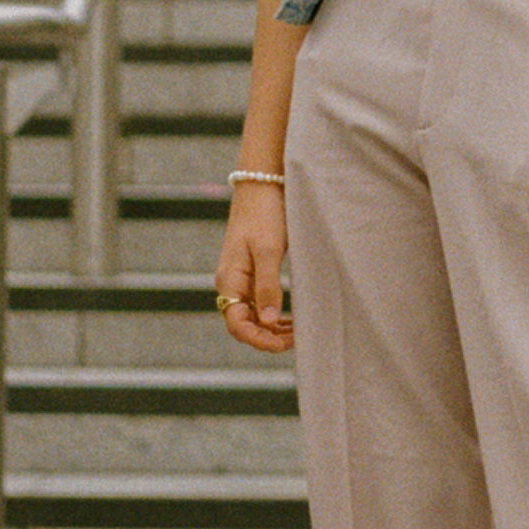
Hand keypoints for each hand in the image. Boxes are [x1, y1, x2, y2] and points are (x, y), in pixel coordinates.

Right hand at [214, 181, 292, 353]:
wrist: (262, 183)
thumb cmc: (265, 214)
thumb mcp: (269, 250)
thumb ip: (269, 286)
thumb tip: (270, 322)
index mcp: (229, 280)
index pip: (237, 325)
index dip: (259, 340)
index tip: (285, 345)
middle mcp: (231, 283)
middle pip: (244, 324)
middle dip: (269, 337)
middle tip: (298, 339)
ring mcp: (240, 278)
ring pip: (253, 315)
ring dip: (273, 328)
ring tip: (298, 332)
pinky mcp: (251, 271)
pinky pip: (259, 302)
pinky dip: (274, 314)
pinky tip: (291, 318)